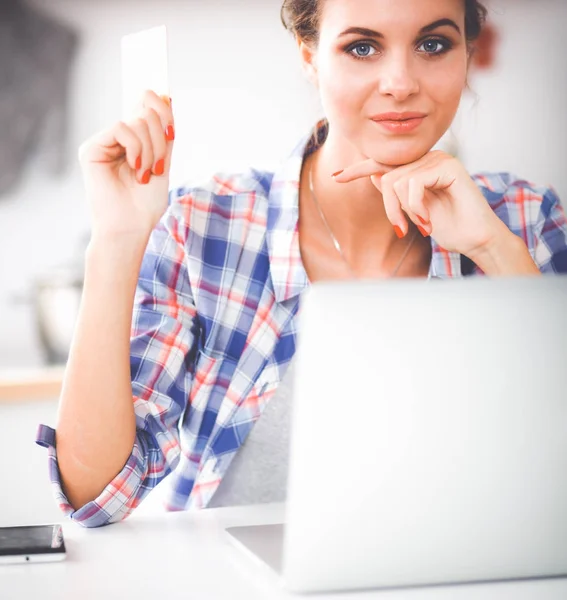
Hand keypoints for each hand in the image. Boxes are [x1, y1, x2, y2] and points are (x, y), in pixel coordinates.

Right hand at [78, 90, 174, 238]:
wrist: (130, 228)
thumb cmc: (145, 204)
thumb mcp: (163, 164)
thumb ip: (164, 134)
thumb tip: (167, 98)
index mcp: (134, 142)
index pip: (147, 109)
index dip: (161, 105)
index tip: (171, 110)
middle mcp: (117, 139)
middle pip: (146, 112)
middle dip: (161, 139)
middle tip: (159, 166)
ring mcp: (103, 142)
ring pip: (137, 120)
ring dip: (151, 150)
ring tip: (146, 174)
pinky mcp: (91, 148)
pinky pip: (122, 129)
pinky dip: (137, 149)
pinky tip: (136, 169)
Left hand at [334, 150, 509, 258]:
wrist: (475, 239)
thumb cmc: (448, 226)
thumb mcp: (414, 210)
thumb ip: (397, 191)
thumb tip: (375, 174)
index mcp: (420, 167)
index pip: (384, 165)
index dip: (359, 170)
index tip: (336, 176)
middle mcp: (428, 158)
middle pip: (386, 176)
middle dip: (390, 208)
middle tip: (402, 228)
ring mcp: (439, 159)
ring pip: (396, 182)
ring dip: (404, 211)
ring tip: (422, 224)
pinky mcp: (448, 166)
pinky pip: (412, 185)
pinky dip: (415, 208)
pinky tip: (429, 220)